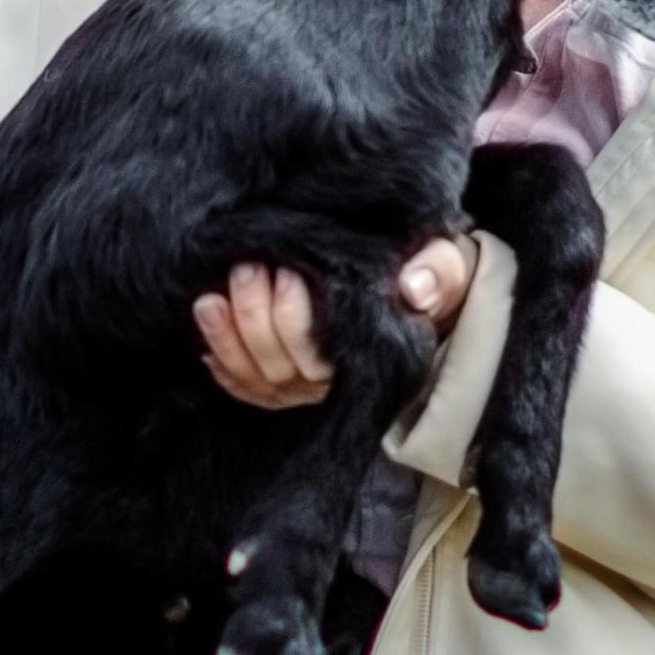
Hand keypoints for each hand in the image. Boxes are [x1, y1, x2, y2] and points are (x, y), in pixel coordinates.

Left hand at [189, 243, 478, 410]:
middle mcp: (335, 381)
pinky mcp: (282, 381)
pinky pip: (244, 388)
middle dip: (254, 318)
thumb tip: (413, 288)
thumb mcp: (445, 266)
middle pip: (280, 370)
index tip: (286, 271)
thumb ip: (440, 272)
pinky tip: (209, 327)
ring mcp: (305, 386)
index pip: (322, 358)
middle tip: (248, 268)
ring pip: (256, 380)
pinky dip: (220, 361)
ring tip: (213, 295)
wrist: (411, 283)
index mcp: (372, 356)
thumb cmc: (426, 274)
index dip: (292, 319)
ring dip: (228, 338)